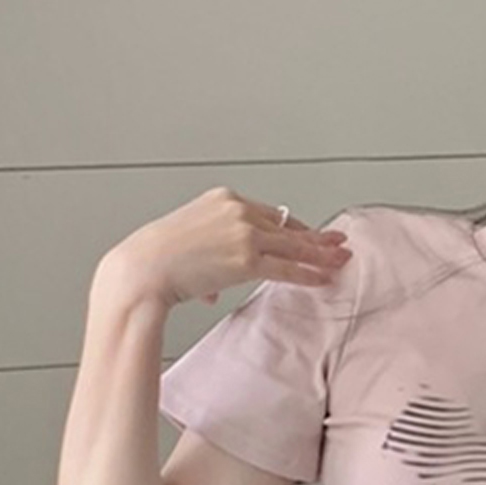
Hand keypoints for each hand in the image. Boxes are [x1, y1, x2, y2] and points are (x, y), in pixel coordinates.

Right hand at [99, 186, 350, 309]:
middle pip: (289, 226)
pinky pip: (287, 268)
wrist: (144, 267)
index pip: (271, 213)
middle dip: (317, 238)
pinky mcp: (247, 260)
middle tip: (339, 242)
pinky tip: (323, 279)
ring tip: (341, 261)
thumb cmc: (158, 257)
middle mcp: (238, 211)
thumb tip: (216, 286)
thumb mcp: (189, 239)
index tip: (311, 235)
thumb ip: (210, 254)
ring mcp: (245, 234)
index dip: (294, 228)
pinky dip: (308, 275)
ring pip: (294, 246)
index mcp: (225, 199)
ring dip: (321, 256)